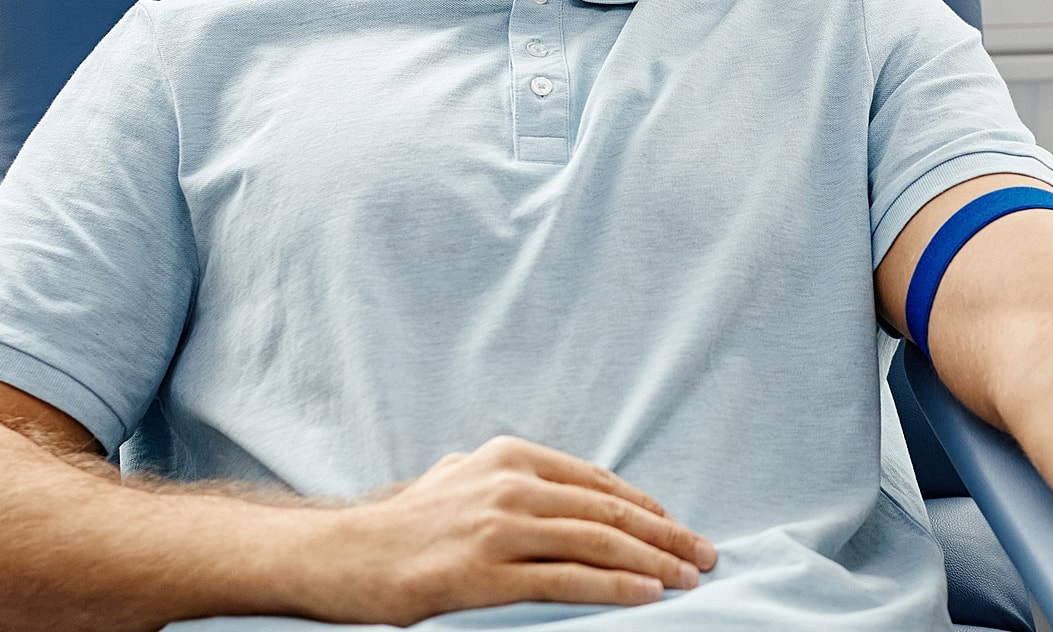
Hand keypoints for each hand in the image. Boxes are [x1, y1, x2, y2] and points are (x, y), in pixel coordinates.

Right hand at [308, 435, 715, 625]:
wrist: (345, 554)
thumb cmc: (405, 521)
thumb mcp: (461, 476)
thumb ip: (508, 476)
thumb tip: (552, 489)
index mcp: (511, 456)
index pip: (598, 482)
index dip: (647, 508)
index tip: (679, 529)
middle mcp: (511, 483)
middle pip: (608, 510)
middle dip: (666, 534)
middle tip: (707, 554)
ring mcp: (499, 526)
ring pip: (596, 542)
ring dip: (653, 562)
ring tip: (691, 578)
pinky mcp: (485, 572)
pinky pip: (565, 579)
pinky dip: (613, 587)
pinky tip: (646, 595)